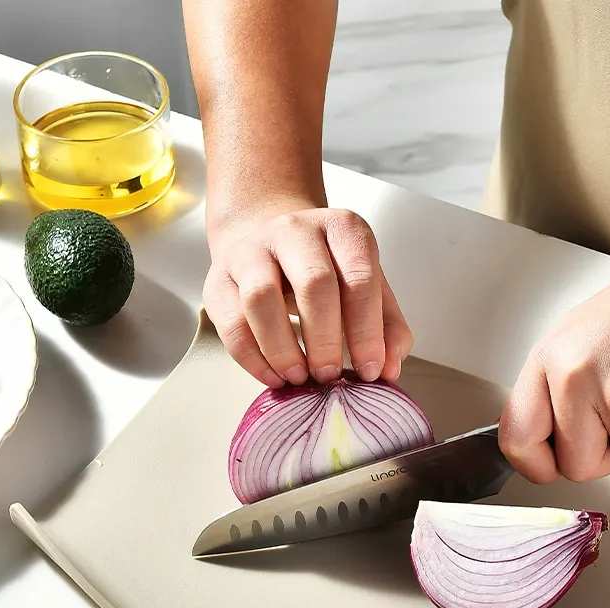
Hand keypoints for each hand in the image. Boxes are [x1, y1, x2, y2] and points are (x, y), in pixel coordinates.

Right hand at [203, 203, 413, 387]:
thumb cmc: (330, 272)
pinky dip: (253, 358)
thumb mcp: (368, 288)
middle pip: (313, 284)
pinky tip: (274, 377)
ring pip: (261, 298)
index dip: (367, 331)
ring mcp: (252, 250)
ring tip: (299, 378)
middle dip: (325, 340)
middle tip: (331, 376)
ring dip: (283, 348)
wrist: (273, 245)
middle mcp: (295, 230)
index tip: (370, 370)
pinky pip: (230, 321)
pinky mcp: (219, 277)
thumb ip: (388, 326)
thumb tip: (390, 368)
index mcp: (343, 229)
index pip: (359, 278)